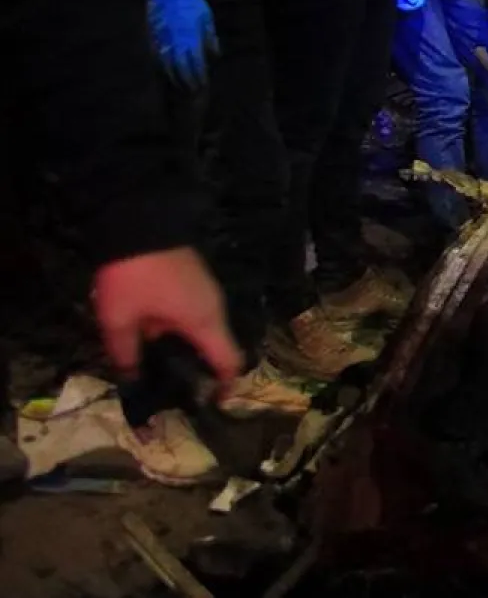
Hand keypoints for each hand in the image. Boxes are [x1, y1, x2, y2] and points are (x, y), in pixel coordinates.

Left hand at [93, 248, 242, 392]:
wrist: (139, 221)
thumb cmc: (134, 276)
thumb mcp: (119, 320)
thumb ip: (126, 355)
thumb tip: (132, 380)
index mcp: (203, 322)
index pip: (229, 361)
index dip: (226, 386)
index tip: (214, 404)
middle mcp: (214, 308)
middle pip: (218, 348)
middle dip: (201, 372)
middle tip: (176, 390)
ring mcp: (208, 292)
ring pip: (205, 331)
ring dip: (189, 350)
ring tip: (161, 365)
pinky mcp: (197, 281)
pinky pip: (197, 316)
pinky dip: (184, 332)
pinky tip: (157, 336)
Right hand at [147, 0, 218, 90]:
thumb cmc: (190, 2)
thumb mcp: (206, 18)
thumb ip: (210, 38)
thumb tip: (213, 55)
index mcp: (191, 38)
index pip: (195, 64)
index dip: (199, 76)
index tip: (203, 85)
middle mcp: (176, 43)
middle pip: (180, 69)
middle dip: (186, 82)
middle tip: (191, 91)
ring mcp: (162, 41)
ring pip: (166, 66)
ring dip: (173, 78)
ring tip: (179, 87)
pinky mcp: (152, 38)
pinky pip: (157, 58)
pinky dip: (162, 68)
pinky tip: (167, 73)